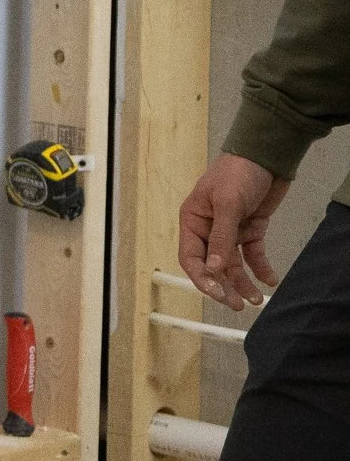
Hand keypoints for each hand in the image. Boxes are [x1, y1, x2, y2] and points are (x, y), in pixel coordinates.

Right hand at [179, 153, 289, 310]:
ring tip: (254, 299)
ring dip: (242, 282)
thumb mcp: (227, 204)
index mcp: (193, 221)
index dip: (202, 278)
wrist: (266, 157)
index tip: (217, 293)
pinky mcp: (251, 230)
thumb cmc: (238, 173)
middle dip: (224, 286)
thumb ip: (221, 238)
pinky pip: (253, 255)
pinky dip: (261, 268)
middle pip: (212, 265)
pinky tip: (269, 279)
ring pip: (233, 264)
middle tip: (236, 304)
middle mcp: (209, 229)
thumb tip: (214, 269)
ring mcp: (230, 231)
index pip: (191, 257)